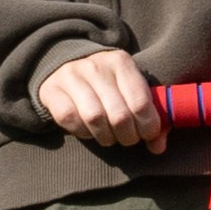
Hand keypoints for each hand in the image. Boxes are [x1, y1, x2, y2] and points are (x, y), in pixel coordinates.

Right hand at [36, 48, 163, 148]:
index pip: (141, 103)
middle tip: (127, 139)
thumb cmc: (108, 84)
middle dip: (128, 136)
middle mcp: (96, 66)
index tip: (147, 135)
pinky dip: (82, 132)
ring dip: (106, 137)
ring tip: (109, 137)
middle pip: (119, 115)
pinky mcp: (52, 90)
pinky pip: (70, 120)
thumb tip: (158, 147)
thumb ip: (150, 116)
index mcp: (121, 62)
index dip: (148, 127)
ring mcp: (71, 76)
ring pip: (94, 118)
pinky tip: (88, 130)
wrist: (67, 66)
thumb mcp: (131, 90)